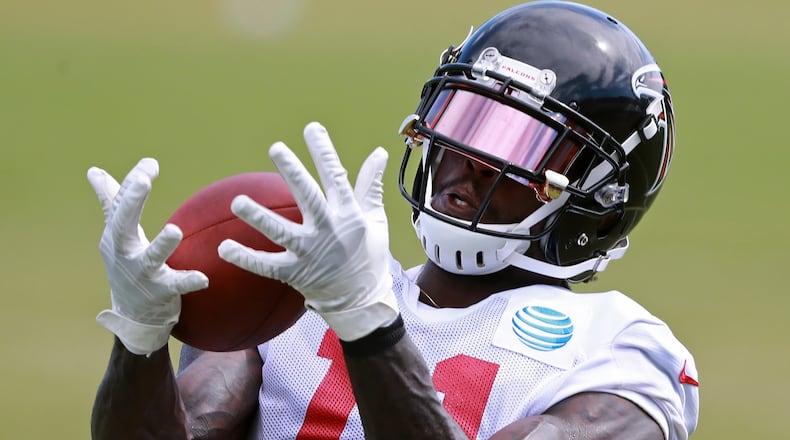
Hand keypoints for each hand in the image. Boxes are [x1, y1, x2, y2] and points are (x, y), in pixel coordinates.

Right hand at [88, 158, 207, 355]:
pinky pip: (176, 286)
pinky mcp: (162, 291)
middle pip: (122, 225)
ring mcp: (142, 273)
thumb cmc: (126, 265)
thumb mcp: (116, 235)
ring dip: (162, 244)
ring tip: (175, 230)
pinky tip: (204, 278)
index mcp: (115, 236)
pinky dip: (188, 281)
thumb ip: (111, 202)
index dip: (132, 183)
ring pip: (150, 258)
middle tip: (143, 180)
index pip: (119, 205)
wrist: (133, 314)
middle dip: (131, 202)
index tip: (150, 164)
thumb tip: (94, 171)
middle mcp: (124, 253)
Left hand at [218, 122, 397, 340]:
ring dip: (258, 217)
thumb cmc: (369, 255)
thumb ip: (371, 185)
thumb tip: (379, 153)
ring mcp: (310, 253)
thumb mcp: (375, 219)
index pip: (336, 177)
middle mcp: (328, 230)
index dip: (323, 152)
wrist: (362, 301)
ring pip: (281, 231)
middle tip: (276, 148)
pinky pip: (266, 266)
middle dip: (292, 171)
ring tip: (237, 201)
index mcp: (348, 214)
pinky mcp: (295, 273)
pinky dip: (246, 258)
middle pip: (307, 196)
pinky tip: (224, 247)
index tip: (311, 129)